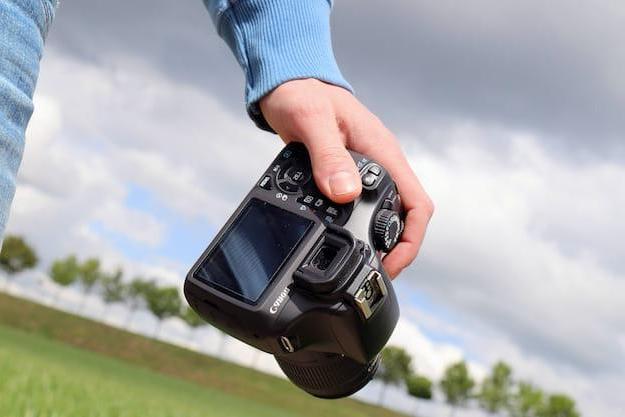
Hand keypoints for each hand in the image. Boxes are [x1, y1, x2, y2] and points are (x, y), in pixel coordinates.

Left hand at [260, 79, 433, 277]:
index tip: (391, 263)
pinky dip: (356, 226)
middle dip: (394, 249)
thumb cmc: (300, 94)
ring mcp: (365, 169)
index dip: (410, 239)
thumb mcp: (311, 121)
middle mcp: (380, 163)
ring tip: (358, 263)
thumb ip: (328, 156)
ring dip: (377, 240)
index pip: (417, 202)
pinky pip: (362, 206)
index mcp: (382, 152)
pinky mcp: (348, 173)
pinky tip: (339, 238)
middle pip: (405, 215)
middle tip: (372, 273)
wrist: (289, 84)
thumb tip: (345, 194)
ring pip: (384, 213)